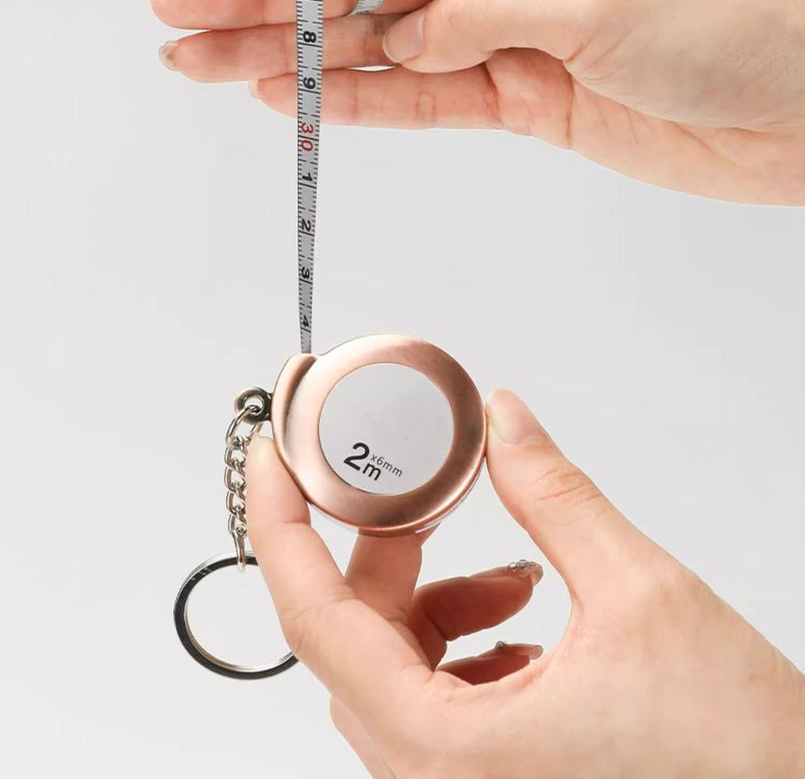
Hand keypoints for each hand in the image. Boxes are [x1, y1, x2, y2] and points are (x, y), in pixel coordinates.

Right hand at [148, 0, 804, 204]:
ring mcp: (500, 32)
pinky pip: (420, 99)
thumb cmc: (728, 19)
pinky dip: (359, 102)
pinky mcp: (515, 97)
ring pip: (377, 45)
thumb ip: (479, 15)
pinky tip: (291, 98)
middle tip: (176, 17)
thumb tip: (395, 38)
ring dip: (289, 57)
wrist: (791, 108)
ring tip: (205, 66)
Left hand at [245, 389, 804, 777]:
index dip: (283, 519)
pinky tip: (524, 621)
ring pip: (395, 666)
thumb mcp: (642, 597)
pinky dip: (462, 644)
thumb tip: (506, 423)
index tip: (274, 452)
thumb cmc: (738, 763)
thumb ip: (556, 495)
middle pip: (355, 636)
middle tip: (427, 490)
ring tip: (515, 575)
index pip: (313, 617)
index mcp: (446, 753)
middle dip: (390, 551)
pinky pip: (434, 698)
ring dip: (437, 600)